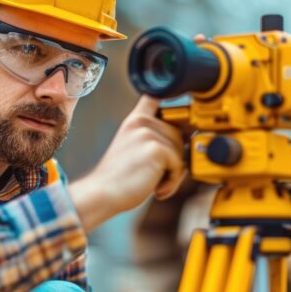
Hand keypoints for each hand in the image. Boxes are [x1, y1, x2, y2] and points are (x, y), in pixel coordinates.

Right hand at [68, 96, 185, 231]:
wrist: (102, 193)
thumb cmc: (119, 178)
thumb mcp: (134, 148)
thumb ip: (154, 138)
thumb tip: (187, 138)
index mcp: (135, 120)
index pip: (155, 97)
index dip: (171, 104)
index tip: (177, 116)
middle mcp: (141, 122)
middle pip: (179, 133)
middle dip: (175, 157)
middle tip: (158, 175)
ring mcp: (148, 133)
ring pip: (181, 151)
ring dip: (174, 172)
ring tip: (154, 182)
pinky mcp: (156, 148)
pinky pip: (179, 165)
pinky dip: (172, 181)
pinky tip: (156, 188)